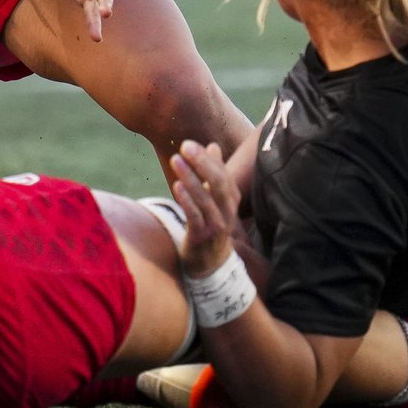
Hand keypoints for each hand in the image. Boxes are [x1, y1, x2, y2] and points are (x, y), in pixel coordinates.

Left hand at [171, 140, 241, 276]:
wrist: (210, 264)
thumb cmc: (211, 225)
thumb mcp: (215, 199)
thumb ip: (214, 174)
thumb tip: (213, 146)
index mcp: (231, 200)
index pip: (222, 174)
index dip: (207, 158)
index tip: (189, 143)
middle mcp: (227, 211)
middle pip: (219, 184)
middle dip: (202, 163)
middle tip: (185, 146)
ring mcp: (216, 225)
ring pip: (206, 199)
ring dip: (191, 178)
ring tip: (177, 160)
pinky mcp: (202, 237)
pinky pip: (195, 217)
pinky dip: (187, 200)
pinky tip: (176, 186)